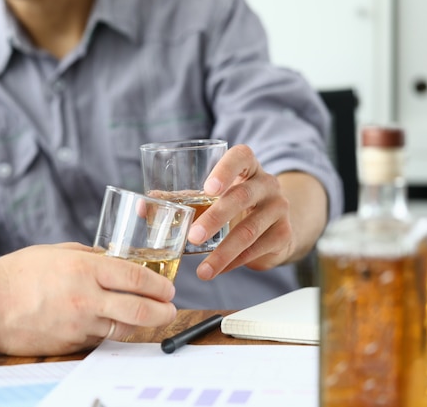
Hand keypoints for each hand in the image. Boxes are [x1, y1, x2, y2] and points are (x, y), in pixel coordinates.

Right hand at [0, 243, 176, 355]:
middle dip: (163, 311)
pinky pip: (100, 339)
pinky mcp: (70, 344)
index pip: (134, 276)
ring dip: (144, 325)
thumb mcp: (56, 251)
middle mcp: (85, 298)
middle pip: (139, 310)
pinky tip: (116, 325)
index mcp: (83, 269)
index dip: (158, 284)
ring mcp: (78, 325)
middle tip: (170, 309)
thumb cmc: (18, 274)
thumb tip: (113, 259)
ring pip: (124, 329)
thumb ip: (89, 256)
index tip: (168, 288)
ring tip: (153, 319)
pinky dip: (112, 332)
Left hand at [187, 144, 326, 279]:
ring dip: (223, 252)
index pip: (241, 156)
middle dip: (215, 218)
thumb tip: (143, 207)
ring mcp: (278, 209)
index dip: (225, 170)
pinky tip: (218, 270)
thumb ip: (181, 199)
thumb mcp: (214, 197)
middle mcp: (267, 184)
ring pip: (249, 231)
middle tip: (193, 236)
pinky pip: (256, 250)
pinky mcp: (283, 234)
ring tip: (202, 270)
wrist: (275, 225)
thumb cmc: (235, 205)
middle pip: (241, 197)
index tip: (207, 188)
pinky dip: (234, 262)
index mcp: (248, 167)